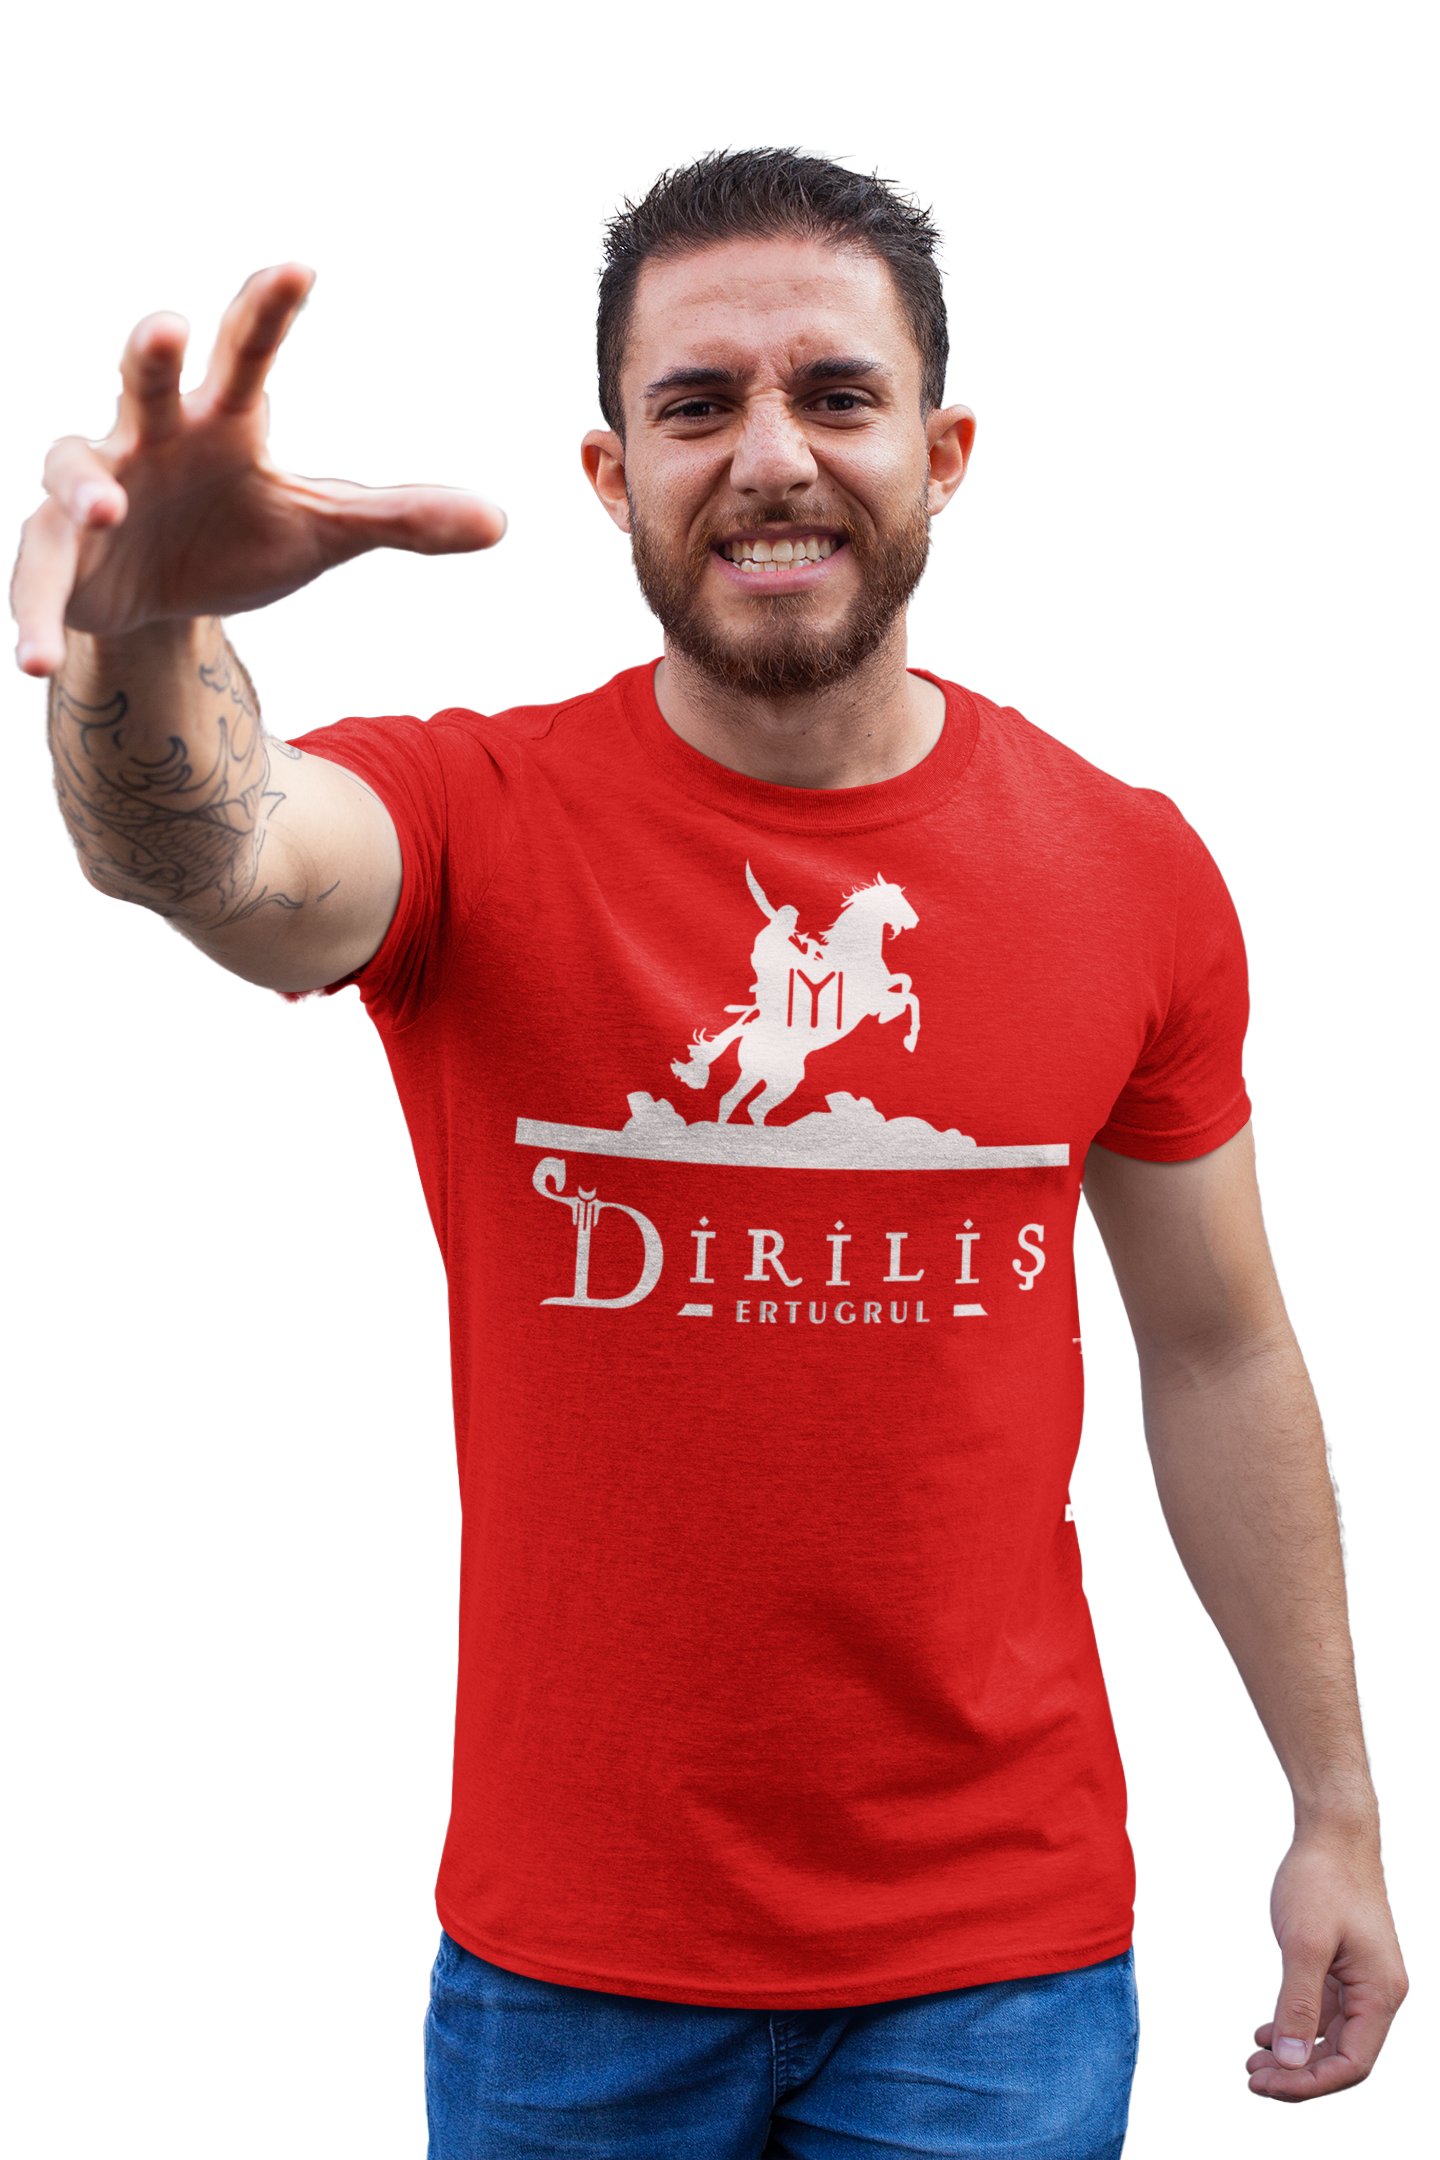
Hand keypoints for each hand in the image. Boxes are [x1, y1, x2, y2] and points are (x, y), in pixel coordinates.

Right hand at [10, 262, 506, 675]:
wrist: (169, 599)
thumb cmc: (240, 535)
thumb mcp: (323, 531)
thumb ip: (401, 519)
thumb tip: (502, 522)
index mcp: (220, 421)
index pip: (248, 354)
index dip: (269, 310)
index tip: (302, 266)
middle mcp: (149, 437)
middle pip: (144, 380)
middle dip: (149, 354)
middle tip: (163, 324)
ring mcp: (94, 491)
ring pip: (72, 470)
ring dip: (85, 486)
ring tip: (109, 511)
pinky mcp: (56, 554)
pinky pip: (33, 575)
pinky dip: (30, 612)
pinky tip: (27, 659)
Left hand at [1247, 1821, 1407, 2099]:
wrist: (1332, 1832)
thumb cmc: (1321, 1880)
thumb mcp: (1303, 1943)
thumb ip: (1298, 2004)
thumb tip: (1291, 2061)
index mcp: (1380, 1993)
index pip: (1352, 2063)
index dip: (1309, 2082)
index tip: (1265, 2084)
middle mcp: (1379, 1993)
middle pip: (1343, 2057)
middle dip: (1298, 2073)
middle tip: (1251, 2077)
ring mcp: (1364, 1980)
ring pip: (1332, 2037)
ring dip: (1295, 2053)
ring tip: (1253, 2061)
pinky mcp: (1346, 1967)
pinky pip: (1325, 2012)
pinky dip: (1297, 2025)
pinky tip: (1266, 2033)